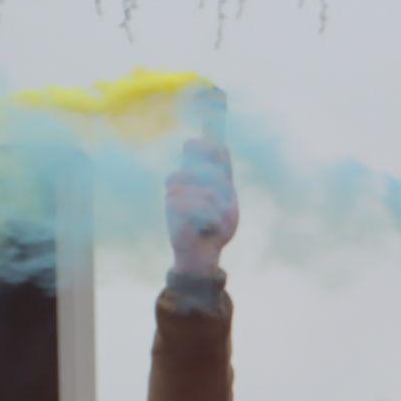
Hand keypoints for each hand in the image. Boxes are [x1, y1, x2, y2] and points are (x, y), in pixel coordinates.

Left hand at [165, 136, 238, 275]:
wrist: (194, 259)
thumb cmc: (189, 225)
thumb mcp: (189, 196)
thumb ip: (193, 172)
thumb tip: (193, 141)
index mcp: (224, 189)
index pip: (221, 158)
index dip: (207, 148)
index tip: (190, 145)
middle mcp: (231, 202)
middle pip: (210, 174)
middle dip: (184, 176)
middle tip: (170, 184)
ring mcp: (229, 218)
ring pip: (203, 193)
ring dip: (178, 193)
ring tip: (170, 199)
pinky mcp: (220, 232)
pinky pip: (195, 209)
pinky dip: (178, 206)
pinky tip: (172, 210)